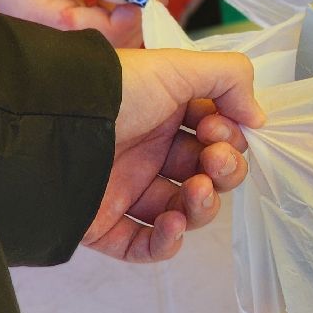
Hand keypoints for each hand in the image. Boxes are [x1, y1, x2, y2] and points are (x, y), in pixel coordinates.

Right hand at [0, 0, 173, 47]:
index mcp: (37, 21)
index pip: (101, 32)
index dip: (134, 9)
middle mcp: (51, 39)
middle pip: (114, 40)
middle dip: (146, 7)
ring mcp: (63, 39)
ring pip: (117, 37)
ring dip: (142, 6)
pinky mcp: (73, 33)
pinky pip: (110, 28)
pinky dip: (129, 7)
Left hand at [83, 48, 263, 262]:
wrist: (53, 123)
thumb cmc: (116, 90)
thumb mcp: (179, 65)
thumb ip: (231, 78)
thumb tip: (259, 118)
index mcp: (168, 114)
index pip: (218, 136)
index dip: (229, 136)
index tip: (217, 126)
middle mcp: (151, 151)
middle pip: (209, 175)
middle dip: (224, 170)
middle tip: (213, 159)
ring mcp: (129, 190)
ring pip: (186, 212)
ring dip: (204, 206)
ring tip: (195, 192)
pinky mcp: (106, 225)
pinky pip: (145, 247)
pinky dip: (167, 243)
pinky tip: (174, 226)